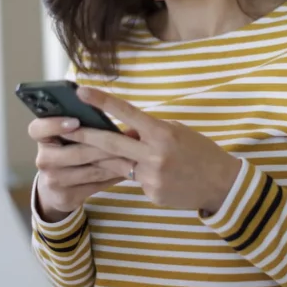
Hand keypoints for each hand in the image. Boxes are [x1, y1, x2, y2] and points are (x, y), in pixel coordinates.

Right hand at [27, 116, 137, 221]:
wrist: (56, 190)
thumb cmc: (68, 152)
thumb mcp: (68, 138)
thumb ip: (84, 124)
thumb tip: (119, 110)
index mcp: (42, 139)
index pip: (38, 129)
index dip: (55, 124)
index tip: (75, 121)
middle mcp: (43, 160)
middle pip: (76, 152)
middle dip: (106, 145)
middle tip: (129, 137)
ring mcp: (53, 180)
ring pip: (91, 169)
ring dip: (116, 161)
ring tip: (136, 153)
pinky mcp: (66, 196)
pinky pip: (96, 184)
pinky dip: (115, 175)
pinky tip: (130, 169)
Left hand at [68, 86, 241, 214]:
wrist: (223, 185)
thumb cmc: (201, 152)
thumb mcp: (178, 132)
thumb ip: (150, 131)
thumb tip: (124, 131)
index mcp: (162, 133)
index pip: (127, 113)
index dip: (102, 101)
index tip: (82, 91)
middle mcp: (154, 155)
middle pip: (110, 144)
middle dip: (84, 136)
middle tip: (63, 129)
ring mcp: (152, 178)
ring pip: (117, 165)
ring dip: (101, 158)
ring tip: (84, 151)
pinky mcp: (152, 195)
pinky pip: (135, 182)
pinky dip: (138, 175)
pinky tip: (156, 175)